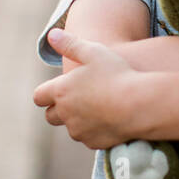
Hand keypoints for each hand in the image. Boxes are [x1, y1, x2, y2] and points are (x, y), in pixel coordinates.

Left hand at [32, 28, 147, 149]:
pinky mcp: (93, 143)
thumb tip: (51, 35)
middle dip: (58, 109)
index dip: (45, 93)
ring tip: (98, 107)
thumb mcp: (94, 52)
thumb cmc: (117, 74)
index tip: (55, 90)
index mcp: (61, 91)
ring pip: (71, 128)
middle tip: (76, 99)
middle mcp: (65, 114)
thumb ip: (70, 44)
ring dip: (77, 120)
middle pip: (50, 116)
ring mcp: (79, 130)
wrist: (139, 105)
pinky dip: (94, 130)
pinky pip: (88, 138)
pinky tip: (109, 119)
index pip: (39, 96)